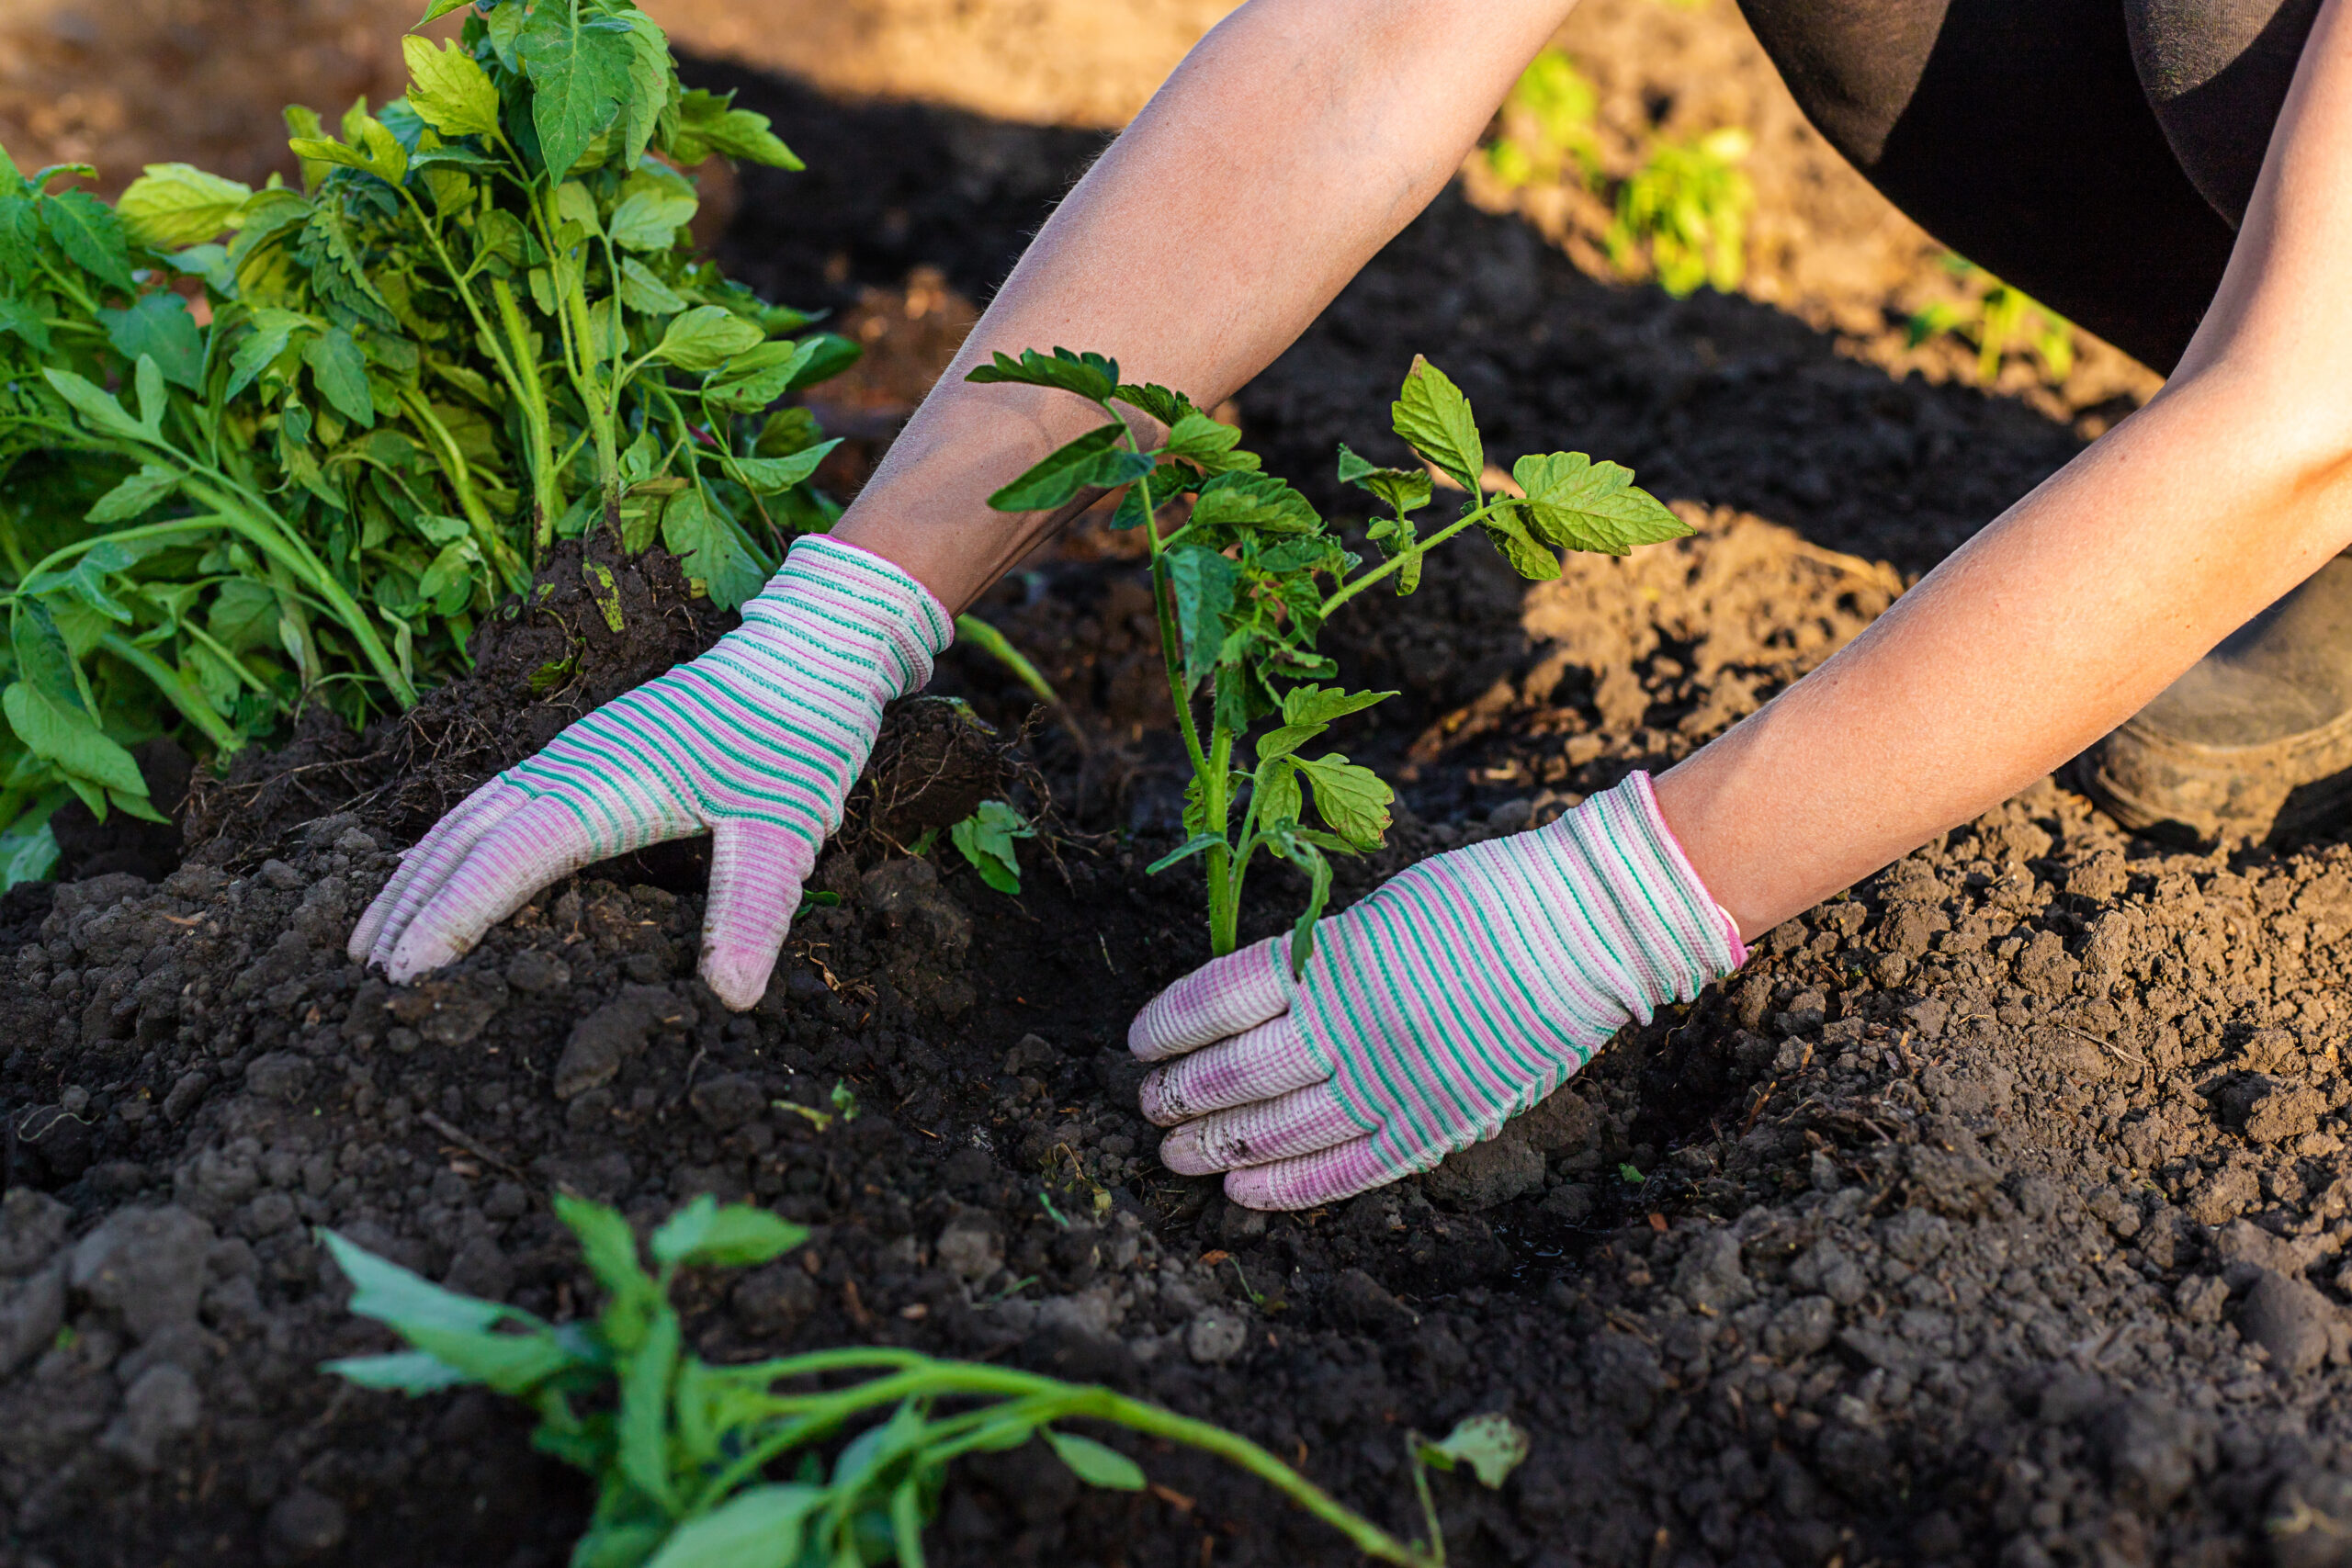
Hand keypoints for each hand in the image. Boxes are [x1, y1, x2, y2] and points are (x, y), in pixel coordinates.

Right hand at [349, 535, 951, 1008]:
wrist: (808, 654)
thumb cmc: (797, 739)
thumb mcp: (787, 831)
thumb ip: (753, 910)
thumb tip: (732, 997)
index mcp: (607, 785)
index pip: (508, 859)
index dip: (451, 917)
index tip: (401, 977)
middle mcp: (570, 763)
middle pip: (464, 838)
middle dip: (408, 906)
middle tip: (357, 982)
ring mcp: (570, 751)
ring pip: (467, 817)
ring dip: (414, 875)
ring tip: (365, 940)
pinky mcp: (581, 749)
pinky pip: (492, 802)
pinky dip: (447, 845)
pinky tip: (429, 872)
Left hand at [1128, 773, 1743, 1208]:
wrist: (1589, 927)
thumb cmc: (1485, 901)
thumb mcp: (1382, 909)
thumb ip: (1319, 960)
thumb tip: (1253, 1004)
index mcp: (1337, 956)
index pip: (1221, 997)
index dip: (1170, 1024)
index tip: (1139, 1041)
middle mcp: (1357, 1022)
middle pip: (1239, 1070)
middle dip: (1181, 1094)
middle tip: (1147, 1106)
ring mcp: (1399, 1078)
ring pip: (1281, 1127)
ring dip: (1219, 1144)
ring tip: (1176, 1151)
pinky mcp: (1439, 1120)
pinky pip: (1350, 1167)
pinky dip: (1291, 1185)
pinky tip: (1244, 1192)